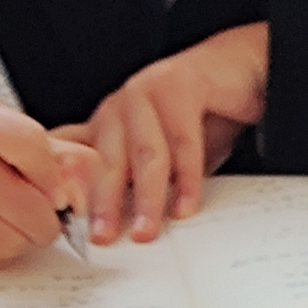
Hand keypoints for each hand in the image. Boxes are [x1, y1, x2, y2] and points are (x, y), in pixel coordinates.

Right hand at [0, 96, 98, 267]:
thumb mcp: (16, 130)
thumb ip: (65, 158)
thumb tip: (80, 200)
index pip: (34, 149)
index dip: (57, 177)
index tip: (59, 190)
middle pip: (29, 209)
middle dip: (48, 219)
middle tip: (43, 213)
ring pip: (9, 242)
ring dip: (24, 239)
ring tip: (17, 221)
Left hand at [70, 22, 269, 242]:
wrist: (239, 69)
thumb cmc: (197, 116)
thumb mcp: (162, 155)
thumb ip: (137, 182)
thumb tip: (118, 227)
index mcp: (105, 125)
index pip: (79, 161)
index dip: (73, 193)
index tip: (69, 229)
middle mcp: (119, 108)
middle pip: (107, 162)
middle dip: (104, 204)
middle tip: (103, 238)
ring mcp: (146, 93)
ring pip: (145, 154)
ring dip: (146, 198)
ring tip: (146, 231)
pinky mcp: (179, 86)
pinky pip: (183, 140)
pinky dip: (186, 178)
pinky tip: (186, 205)